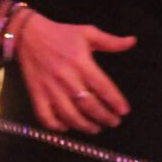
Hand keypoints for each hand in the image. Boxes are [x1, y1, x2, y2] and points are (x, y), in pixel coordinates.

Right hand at [15, 12, 135, 133]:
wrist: (28, 36)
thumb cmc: (62, 34)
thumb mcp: (88, 33)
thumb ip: (111, 41)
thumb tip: (133, 41)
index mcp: (81, 63)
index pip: (102, 87)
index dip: (115, 101)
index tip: (124, 111)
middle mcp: (66, 78)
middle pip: (87, 104)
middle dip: (103, 116)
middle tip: (114, 123)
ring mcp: (49, 88)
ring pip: (68, 114)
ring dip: (83, 125)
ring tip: (96, 129)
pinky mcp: (35, 94)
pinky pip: (45, 116)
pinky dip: (56, 125)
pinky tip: (67, 128)